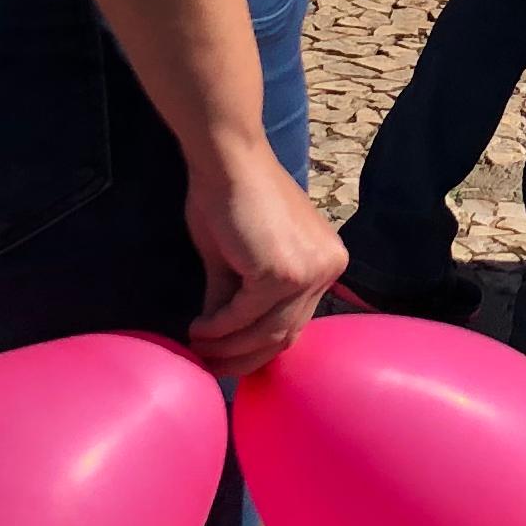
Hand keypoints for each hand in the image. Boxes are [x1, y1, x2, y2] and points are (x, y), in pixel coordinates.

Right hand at [186, 139, 349, 377]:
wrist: (227, 158)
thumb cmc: (230, 198)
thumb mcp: (239, 261)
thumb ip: (241, 301)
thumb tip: (222, 344)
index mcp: (327, 261)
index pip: (298, 319)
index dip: (263, 347)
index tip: (230, 361)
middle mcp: (329, 267)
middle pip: (288, 333)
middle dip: (246, 357)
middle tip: (211, 367)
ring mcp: (310, 271)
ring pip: (268, 331)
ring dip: (228, 347)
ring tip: (197, 347)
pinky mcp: (283, 273)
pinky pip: (245, 316)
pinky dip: (219, 328)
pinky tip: (197, 328)